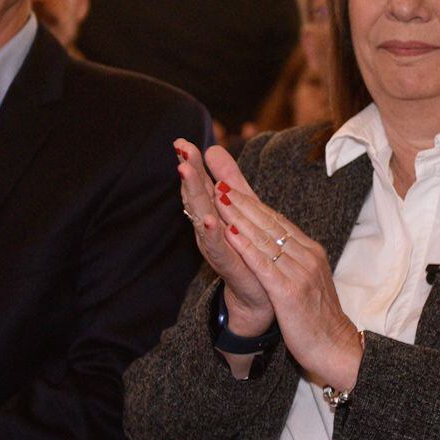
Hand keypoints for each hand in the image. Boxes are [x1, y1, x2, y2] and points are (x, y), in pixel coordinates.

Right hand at [175, 139, 271, 333]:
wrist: (259, 299)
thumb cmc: (246, 252)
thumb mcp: (238, 210)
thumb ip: (227, 180)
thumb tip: (212, 148)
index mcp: (212, 215)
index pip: (200, 185)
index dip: (191, 164)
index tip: (181, 141)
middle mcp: (210, 231)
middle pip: (196, 198)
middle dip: (189, 174)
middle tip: (180, 152)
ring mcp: (218, 249)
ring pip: (202, 218)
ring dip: (194, 196)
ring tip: (186, 173)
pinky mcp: (231, 267)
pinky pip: (219, 249)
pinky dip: (212, 234)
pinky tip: (208, 219)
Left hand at [203, 147, 361, 391]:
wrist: (337, 350)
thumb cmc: (318, 321)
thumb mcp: (307, 284)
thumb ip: (294, 262)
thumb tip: (279, 246)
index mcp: (310, 253)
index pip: (277, 221)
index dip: (252, 203)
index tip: (230, 185)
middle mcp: (307, 256)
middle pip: (270, 222)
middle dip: (242, 200)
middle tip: (218, 179)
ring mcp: (300, 272)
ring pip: (265, 237)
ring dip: (239, 215)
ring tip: (217, 197)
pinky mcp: (289, 292)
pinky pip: (263, 264)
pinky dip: (246, 246)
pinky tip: (229, 232)